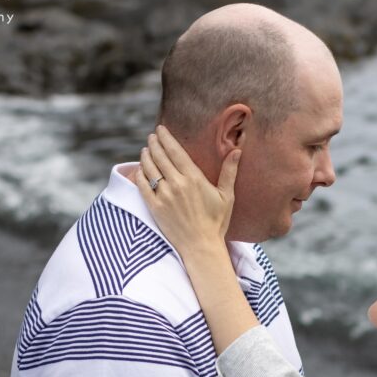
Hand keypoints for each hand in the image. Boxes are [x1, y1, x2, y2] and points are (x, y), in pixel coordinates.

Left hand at [135, 125, 240, 252]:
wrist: (201, 246)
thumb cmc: (216, 222)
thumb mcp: (227, 196)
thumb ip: (229, 172)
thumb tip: (237, 150)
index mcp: (194, 178)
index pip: (175, 151)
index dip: (166, 137)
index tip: (160, 129)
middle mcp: (177, 184)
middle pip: (160, 156)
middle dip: (154, 143)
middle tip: (152, 136)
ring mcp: (164, 196)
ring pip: (149, 168)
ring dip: (146, 156)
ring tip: (146, 150)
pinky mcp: (154, 207)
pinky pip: (142, 185)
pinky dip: (139, 174)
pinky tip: (140, 169)